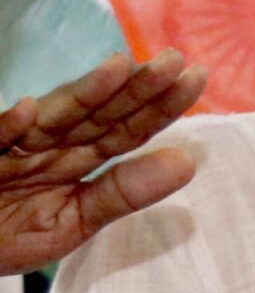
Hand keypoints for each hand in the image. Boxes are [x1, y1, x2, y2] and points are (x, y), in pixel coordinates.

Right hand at [0, 49, 205, 274]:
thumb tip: (189, 163)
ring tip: (119, 67)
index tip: (197, 77)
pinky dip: (6, 127)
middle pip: (101, 112)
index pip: (129, 128)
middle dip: (137, 87)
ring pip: (54, 116)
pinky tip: (27, 110)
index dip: (163, 105)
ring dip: (84, 92)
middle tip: (173, 59)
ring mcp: (14, 146)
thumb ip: (122, 194)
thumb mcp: (69, 223)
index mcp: (79, 157)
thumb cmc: (6, 232)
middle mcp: (52, 143)